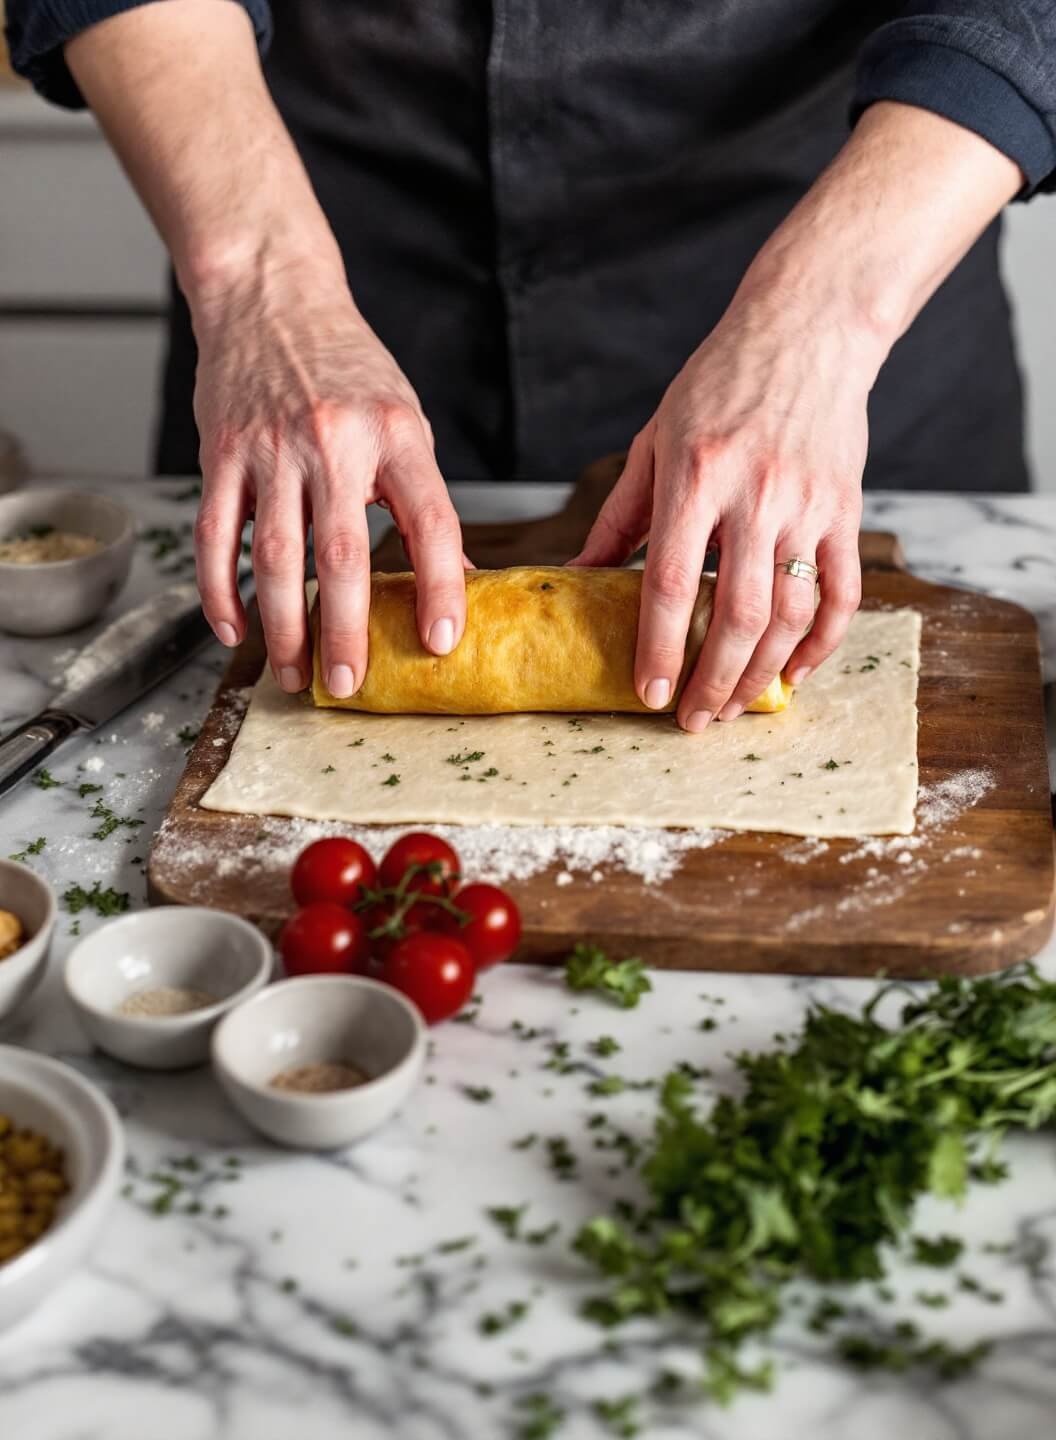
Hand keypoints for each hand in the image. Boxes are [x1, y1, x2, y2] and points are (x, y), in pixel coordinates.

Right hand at [191, 264, 465, 695]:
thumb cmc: (347, 368)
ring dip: (282, 626)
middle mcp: (334, 442)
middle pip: (342, 554)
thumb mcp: (403, 421)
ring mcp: (271, 448)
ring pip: (275, 556)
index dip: (440, 585)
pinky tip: (234, 629)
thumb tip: (455, 576)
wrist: (272, 297)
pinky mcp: (221, 453)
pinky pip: (217, 535)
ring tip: (291, 674)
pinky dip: (222, 590)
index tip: (441, 640)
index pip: (430, 521)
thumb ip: (420, 496)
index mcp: (396, 434)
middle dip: (345, 629)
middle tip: (348, 683)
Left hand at [574, 288, 870, 730]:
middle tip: (692, 720)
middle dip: (713, 680)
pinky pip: (841, 593)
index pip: (670, 582)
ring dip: (761, 673)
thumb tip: (578, 576)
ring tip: (732, 706)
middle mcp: (754, 495)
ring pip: (790, 614)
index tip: (647, 694)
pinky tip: (795, 672)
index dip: (658, 647)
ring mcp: (807, 505)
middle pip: (736, 613)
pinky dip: (822, 642)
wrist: (807, 330)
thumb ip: (619, 515)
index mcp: (695, 476)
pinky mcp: (845, 509)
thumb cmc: (718, 382)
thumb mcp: (654, 440)